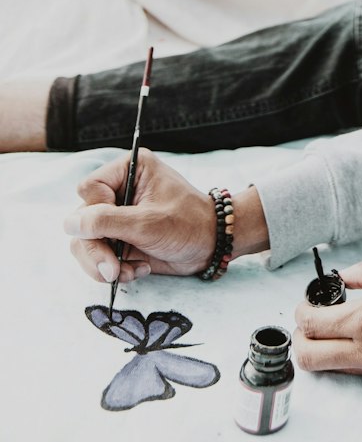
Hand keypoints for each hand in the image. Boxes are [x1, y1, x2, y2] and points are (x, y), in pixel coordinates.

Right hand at [63, 148, 216, 284]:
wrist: (211, 246)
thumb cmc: (188, 224)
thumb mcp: (148, 223)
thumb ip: (106, 222)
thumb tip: (70, 224)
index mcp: (128, 170)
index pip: (88, 190)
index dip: (96, 213)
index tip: (120, 227)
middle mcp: (118, 190)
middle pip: (81, 220)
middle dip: (96, 251)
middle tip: (113, 270)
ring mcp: (117, 216)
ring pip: (84, 243)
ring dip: (103, 265)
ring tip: (128, 272)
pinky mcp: (118, 239)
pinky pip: (97, 258)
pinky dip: (113, 270)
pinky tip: (138, 270)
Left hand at [293, 256, 361, 380]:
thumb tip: (342, 276)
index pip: (312, 326)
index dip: (302, 312)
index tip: (308, 301)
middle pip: (311, 359)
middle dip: (302, 339)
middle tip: (311, 319)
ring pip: (333, 369)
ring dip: (324, 349)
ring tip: (336, 324)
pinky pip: (358, 371)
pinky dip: (348, 355)